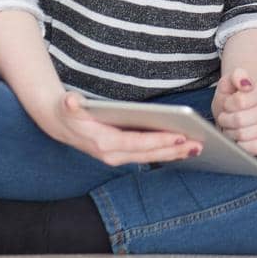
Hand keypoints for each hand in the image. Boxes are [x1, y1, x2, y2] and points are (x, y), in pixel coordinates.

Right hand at [35, 92, 201, 165]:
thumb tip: (70, 100)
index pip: (137, 143)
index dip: (159, 140)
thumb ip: (70, 103)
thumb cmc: (68, 111)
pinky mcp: (122, 155)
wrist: (59, 123)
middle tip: (198, 144)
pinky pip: (147, 156)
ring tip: (196, 148)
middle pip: (149, 154)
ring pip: (151, 157)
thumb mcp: (67, 104)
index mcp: (104, 143)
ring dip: (174, 154)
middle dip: (174, 150)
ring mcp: (118, 157)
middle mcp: (113, 155)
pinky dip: (165, 152)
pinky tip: (181, 148)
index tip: (180, 136)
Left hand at [212, 67, 256, 155]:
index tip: (227, 105)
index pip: (239, 101)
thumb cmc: (237, 98)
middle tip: (225, 119)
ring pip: (244, 135)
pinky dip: (241, 146)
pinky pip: (254, 148)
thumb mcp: (230, 82)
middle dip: (226, 121)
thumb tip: (245, 83)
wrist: (247, 110)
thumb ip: (236, 76)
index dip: (227, 105)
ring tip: (231, 128)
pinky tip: (239, 139)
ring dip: (231, 133)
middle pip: (240, 120)